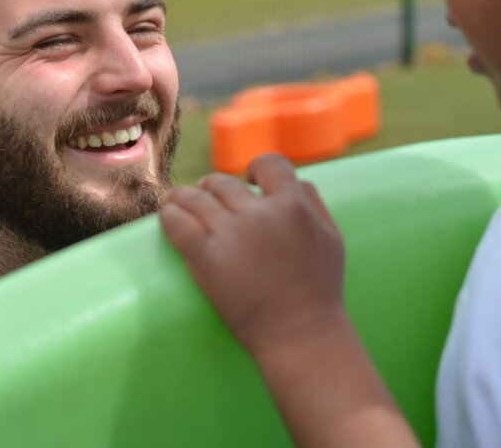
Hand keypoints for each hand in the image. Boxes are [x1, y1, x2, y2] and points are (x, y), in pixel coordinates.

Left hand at [160, 153, 345, 354]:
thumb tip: (295, 179)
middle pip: (223, 183)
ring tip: (175, 200)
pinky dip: (169, 215)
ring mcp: (230, 235)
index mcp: (293, 206)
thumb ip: (314, 202)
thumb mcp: (332, 238)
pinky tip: (168, 215)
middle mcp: (259, 215)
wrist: (300, 336)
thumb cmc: (319, 291)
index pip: (269, 164)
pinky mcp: (206, 258)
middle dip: (213, 188)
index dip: (256, 169)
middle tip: (207, 198)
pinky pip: (177, 223)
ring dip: (183, 196)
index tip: (248, 182)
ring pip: (195, 197)